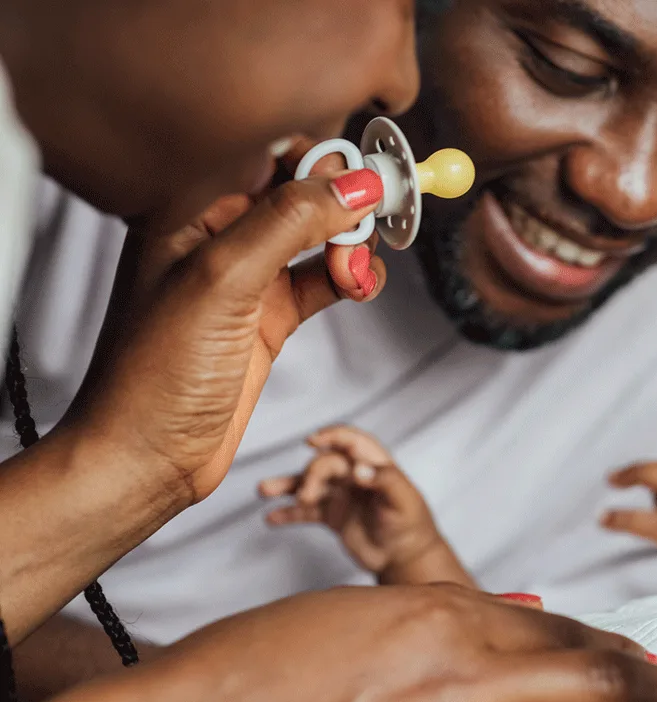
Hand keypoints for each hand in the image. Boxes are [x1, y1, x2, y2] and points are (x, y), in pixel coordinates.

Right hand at [8, 585, 656, 701]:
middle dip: (646, 689)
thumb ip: (446, 625)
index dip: (611, 644)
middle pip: (589, 673)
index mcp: (444, 613)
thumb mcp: (374, 614)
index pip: (559, 625)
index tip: (636, 657)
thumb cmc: (273, 657)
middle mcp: (458, 671)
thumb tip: (503, 636)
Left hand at [56, 170, 388, 505]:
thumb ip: (290, 222)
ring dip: (352, 242)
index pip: (267, 152)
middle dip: (345, 201)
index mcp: (188, 209)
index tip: (368, 173)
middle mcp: (217, 235)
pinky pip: (324, 278)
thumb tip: (353, 185)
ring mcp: (246, 277)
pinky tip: (358, 285)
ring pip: (319, 234)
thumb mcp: (223, 279)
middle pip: (301, 190)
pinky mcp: (269, 316)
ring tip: (356, 266)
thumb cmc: (153, 375)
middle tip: (374, 220)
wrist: (146, 458)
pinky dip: (351, 276)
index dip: (321, 157)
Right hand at [260, 425, 468, 585]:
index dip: (333, 436)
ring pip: (308, 484)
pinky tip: (271, 517)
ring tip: (264, 490)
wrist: (405, 557)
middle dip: (311, 476)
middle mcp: (354, 476)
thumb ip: (385, 480)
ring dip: (286, 485)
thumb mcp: (404, 500)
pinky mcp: (332, 516)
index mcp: (374, 465)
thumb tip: (358, 469)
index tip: (312, 440)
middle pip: (324, 464)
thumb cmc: (412, 524)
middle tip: (307, 496)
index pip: (351, 441)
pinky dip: (288, 513)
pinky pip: (304, 512)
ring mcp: (341, 495)